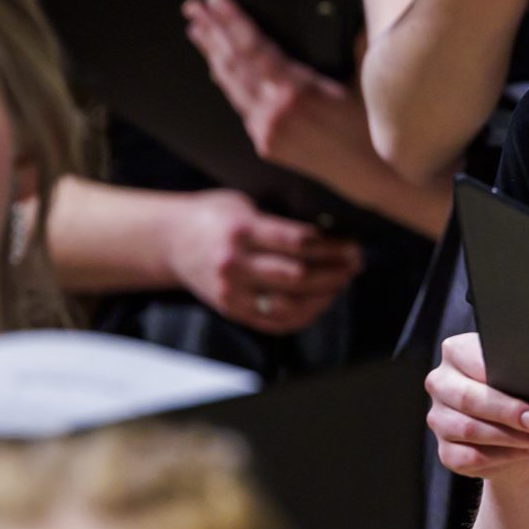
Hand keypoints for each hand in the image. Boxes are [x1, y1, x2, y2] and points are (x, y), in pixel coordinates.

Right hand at [162, 188, 362, 333]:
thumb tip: (330, 234)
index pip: (298, 243)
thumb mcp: (245, 205)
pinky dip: (304, 315)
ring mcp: (232, 293)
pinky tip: (320, 302)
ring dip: (324, 296)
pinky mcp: (232, 311)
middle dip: (334, 272)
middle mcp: (235, 265)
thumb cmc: (215, 216)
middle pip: (298, 276)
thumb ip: (279, 221)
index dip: (332, 248)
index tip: (353, 246)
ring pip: (290, 305)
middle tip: (355, 264)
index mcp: (241, 231)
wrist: (172, 241)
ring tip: (342, 283)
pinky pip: (275, 322)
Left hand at [183, 0, 367, 174]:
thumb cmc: (371, 127)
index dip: (231, 21)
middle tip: (192, 7)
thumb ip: (358, 44)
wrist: (367, 175)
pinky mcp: (264, 143)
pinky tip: (218, 69)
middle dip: (212, 31)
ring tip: (196, 30)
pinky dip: (228, 83)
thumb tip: (362, 11)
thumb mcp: (367, 81)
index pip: (253, 46)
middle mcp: (274, 110)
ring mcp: (265, 130)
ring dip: (212, 55)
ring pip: (231, 86)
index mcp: (296, 89)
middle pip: (233, 63)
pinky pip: (241, 107)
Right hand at [427, 332, 528, 485]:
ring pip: (469, 429)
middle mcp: (441, 384)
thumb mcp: (524, 374)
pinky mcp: (447, 451)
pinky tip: (527, 451)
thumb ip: (524, 372)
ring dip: (511, 437)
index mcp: (456, 352)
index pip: (474, 360)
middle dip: (508, 411)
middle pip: (468, 398)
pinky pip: (472, 457)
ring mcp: (439, 419)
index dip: (504, 376)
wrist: (520, 430)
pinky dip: (505, 456)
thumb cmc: (522, 392)